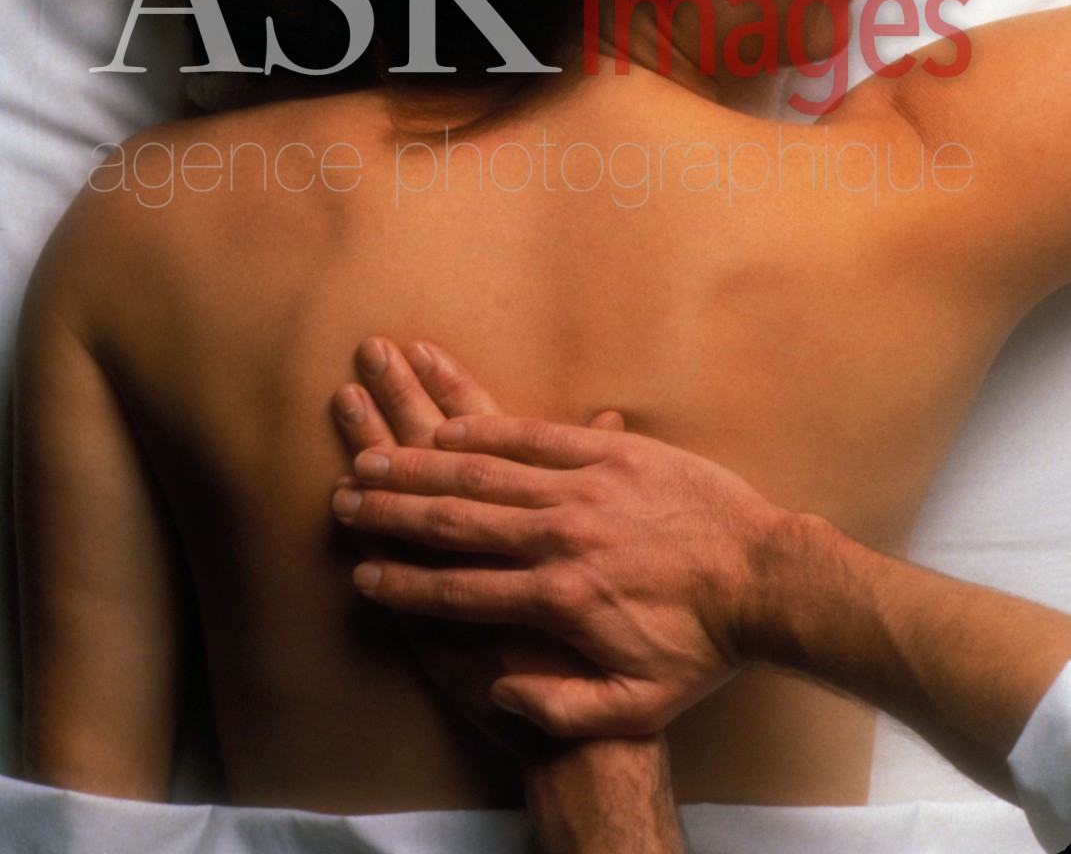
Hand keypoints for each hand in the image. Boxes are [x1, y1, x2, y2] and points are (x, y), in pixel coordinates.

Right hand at [333, 344, 783, 735]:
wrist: (768, 577)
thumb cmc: (704, 647)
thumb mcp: (639, 704)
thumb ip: (565, 709)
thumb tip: (502, 690)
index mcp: (559, 599)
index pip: (459, 591)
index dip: (404, 583)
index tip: (363, 574)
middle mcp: (561, 536)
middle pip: (455, 521)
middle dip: (391, 510)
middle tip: (345, 498)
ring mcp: (584, 487)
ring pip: (483, 471)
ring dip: (422, 464)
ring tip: (375, 455)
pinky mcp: (611, 452)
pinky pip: (534, 436)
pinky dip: (485, 431)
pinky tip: (447, 430)